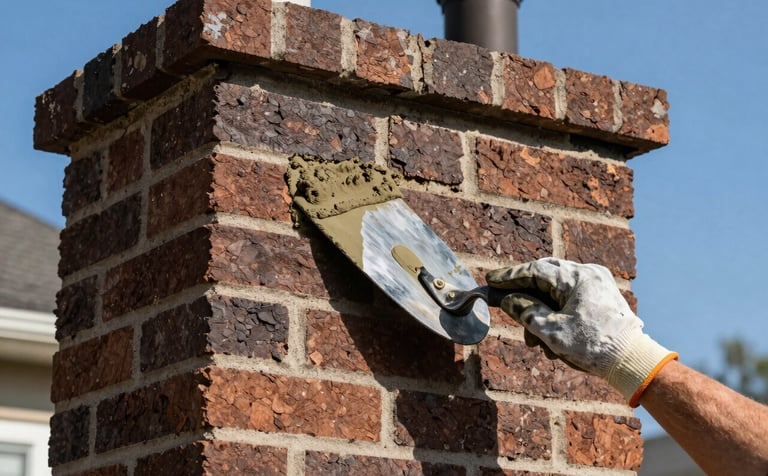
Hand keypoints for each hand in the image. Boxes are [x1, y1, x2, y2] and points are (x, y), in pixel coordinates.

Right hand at [486, 258, 676, 405]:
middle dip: (526, 297)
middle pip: (545, 277)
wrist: (633, 361)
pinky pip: (571, 297)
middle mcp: (588, 273)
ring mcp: (597, 283)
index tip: (492, 280)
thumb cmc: (594, 346)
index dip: (510, 277)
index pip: (535, 270)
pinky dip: (557, 312)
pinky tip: (551, 337)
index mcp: (577, 277)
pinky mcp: (601, 295)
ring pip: (557, 290)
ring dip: (541, 311)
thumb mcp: (551, 331)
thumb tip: (508, 300)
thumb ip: (525, 311)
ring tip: (535, 340)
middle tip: (506, 305)